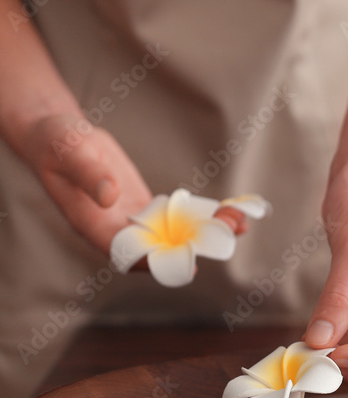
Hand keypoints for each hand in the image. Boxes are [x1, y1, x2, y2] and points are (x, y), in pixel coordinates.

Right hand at [14, 113, 245, 255]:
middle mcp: (117, 229)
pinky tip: (231, 211)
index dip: (157, 261)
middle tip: (230, 231)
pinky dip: (203, 216)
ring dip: (208, 231)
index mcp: (93, 226)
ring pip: (175, 234)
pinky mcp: (147, 208)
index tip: (188, 262)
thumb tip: (111, 196)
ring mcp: (134, 220)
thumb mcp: (69, 153)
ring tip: (241, 221)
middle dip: (197, 243)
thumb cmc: (56, 144)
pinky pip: (178, 217)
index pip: (127, 254)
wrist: (60, 135)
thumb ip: (89, 176)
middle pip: (160, 247)